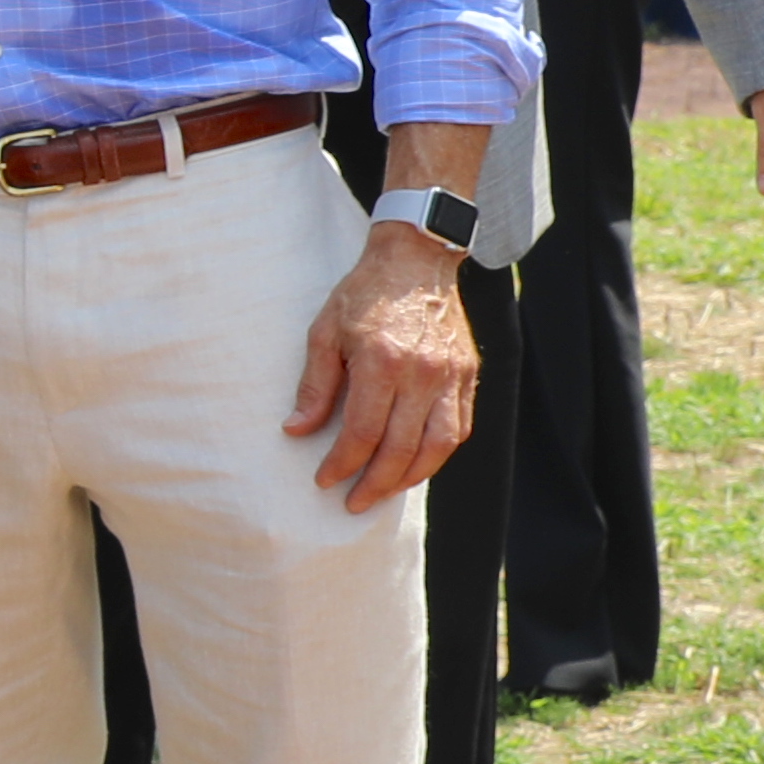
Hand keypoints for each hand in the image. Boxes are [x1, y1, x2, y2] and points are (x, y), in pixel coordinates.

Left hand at [287, 226, 481, 509]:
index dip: (343, 462)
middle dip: (376, 482)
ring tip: (385, 492)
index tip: (324, 480)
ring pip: (439, 445)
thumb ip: (315, 387)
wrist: (415, 260)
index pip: (364, 432)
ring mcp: (451, 375)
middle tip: (354, 502)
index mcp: (383, 361)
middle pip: (403, 447)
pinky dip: (439, 453)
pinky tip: (416, 465)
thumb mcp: (324, 333)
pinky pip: (459, 427)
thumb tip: (296, 431)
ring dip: (411, 477)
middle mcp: (423, 373)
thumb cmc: (363, 295)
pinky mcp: (468, 374)